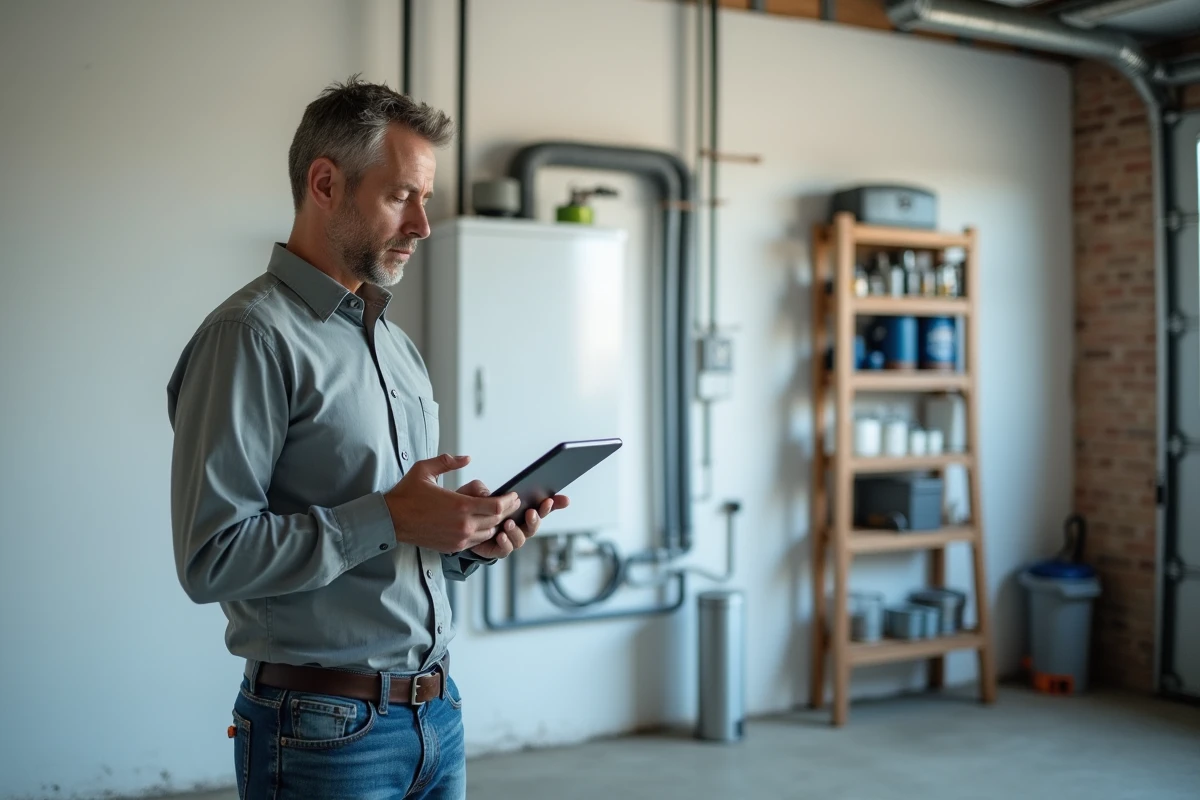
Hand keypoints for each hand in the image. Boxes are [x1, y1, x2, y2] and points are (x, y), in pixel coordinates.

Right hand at [383, 454, 521, 553]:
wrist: (391, 520)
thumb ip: (448, 462)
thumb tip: (467, 458)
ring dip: (495, 523)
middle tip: (512, 502)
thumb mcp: (425, 469)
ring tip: (497, 512)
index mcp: (460, 506)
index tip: (513, 495)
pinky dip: (483, 532)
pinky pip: (477, 542)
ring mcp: (458, 539)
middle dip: (507, 511)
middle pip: (497, 520)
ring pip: (489, 533)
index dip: (509, 501)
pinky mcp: (453, 547)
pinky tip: (482, 523)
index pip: (497, 506)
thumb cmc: (407, 494)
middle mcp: (463, 525)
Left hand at [455, 479, 568, 559]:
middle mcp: (518, 525)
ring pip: (522, 538)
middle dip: (537, 518)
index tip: (561, 499)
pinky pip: (506, 549)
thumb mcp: (476, 493)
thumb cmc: (469, 507)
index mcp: (519, 509)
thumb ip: (484, 491)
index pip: (542, 506)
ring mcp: (509, 538)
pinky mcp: (498, 550)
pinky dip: (505, 542)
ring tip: (508, 523)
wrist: (453, 526)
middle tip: (531, 512)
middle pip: (535, 524)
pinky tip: (500, 535)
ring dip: (517, 531)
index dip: (555, 503)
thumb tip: (493, 495)